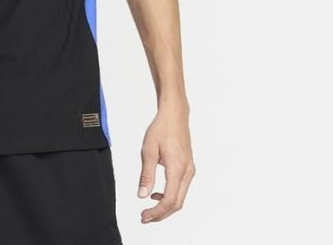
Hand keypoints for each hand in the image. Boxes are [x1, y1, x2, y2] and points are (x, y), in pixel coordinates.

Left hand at [137, 105, 194, 223]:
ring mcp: (189, 170)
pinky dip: (170, 196)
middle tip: (145, 217)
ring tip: (149, 209)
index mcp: (178, 169)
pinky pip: (181, 188)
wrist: (174, 115)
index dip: (157, 213)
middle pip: (177, 203)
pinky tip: (157, 194)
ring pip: (180, 197)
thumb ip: (146, 175)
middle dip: (161, 214)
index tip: (144, 216)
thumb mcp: (148, 151)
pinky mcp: (188, 167)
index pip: (169, 200)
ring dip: (165, 206)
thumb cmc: (161, 129)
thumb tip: (142, 195)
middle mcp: (187, 172)